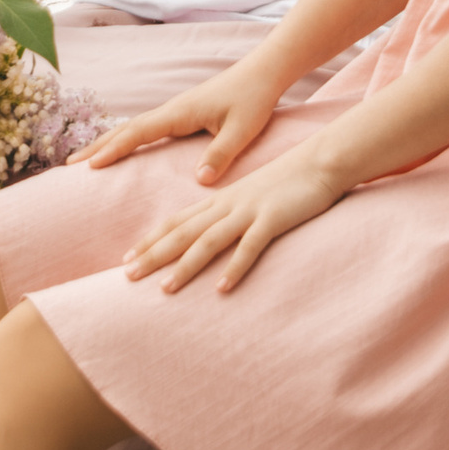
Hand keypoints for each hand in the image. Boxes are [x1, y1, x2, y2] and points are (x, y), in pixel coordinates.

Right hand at [80, 57, 289, 183]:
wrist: (264, 71)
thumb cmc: (254, 99)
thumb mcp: (242, 130)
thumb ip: (221, 154)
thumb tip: (200, 181)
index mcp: (179, 113)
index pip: (138, 133)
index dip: (113, 149)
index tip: (90, 166)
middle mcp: (171, 110)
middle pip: (125, 129)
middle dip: (96, 147)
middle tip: (67, 167)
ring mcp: (174, 111)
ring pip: (133, 128)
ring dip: (106, 143)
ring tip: (83, 161)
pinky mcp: (182, 114)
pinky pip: (145, 129)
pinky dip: (126, 140)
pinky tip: (121, 150)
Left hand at [123, 147, 349, 293]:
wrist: (321, 160)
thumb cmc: (288, 181)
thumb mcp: (252, 196)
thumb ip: (231, 213)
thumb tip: (213, 234)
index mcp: (221, 199)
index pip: (177, 220)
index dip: (151, 239)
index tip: (127, 257)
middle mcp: (228, 205)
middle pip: (183, 232)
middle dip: (154, 255)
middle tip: (127, 276)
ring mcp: (250, 211)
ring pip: (209, 241)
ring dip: (186, 266)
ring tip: (166, 289)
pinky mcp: (273, 218)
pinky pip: (250, 246)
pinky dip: (234, 268)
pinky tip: (221, 289)